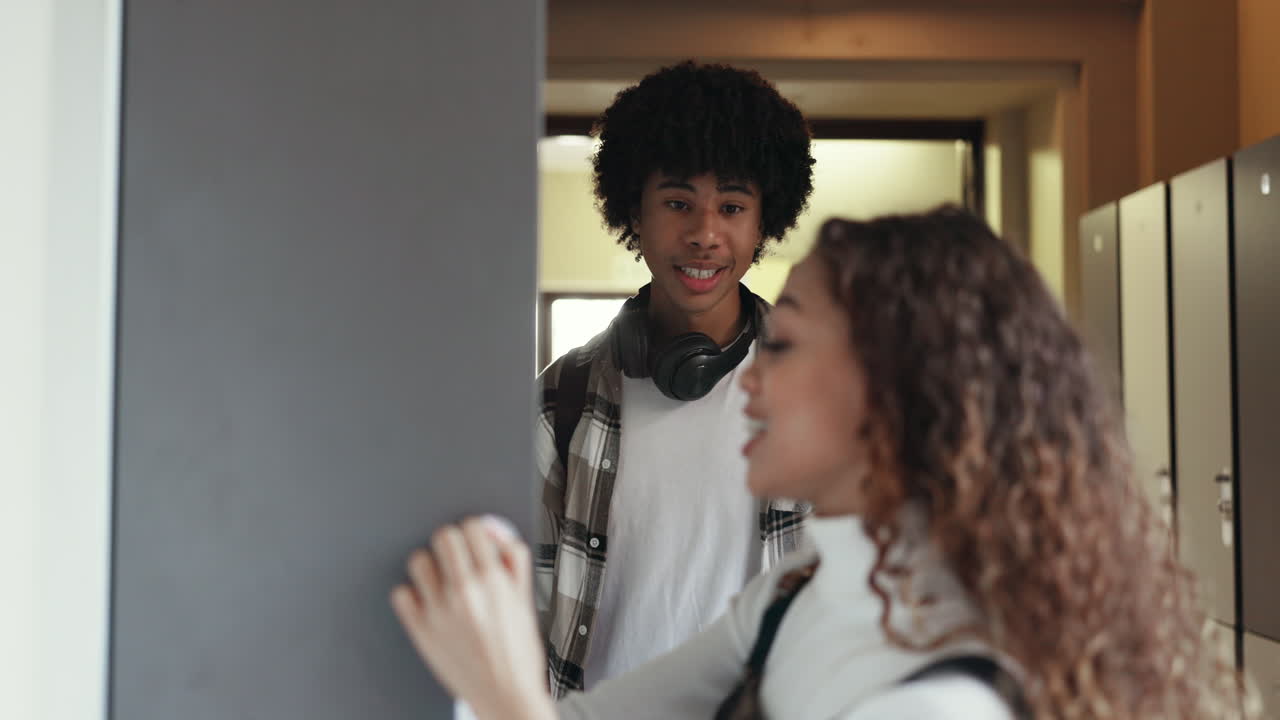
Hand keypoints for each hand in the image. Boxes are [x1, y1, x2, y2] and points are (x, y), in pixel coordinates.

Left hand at [390, 515, 554, 719]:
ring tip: (442, 579)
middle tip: (459, 559)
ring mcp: (438, 611)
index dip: (475, 532)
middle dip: (453, 543)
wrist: (506, 695)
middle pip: (444, 537)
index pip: (472, 527)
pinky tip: (428, 601)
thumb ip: (514, 559)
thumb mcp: (526, 599)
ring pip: (419, 560)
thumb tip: (496, 531)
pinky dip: (412, 594)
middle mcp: (464, 592)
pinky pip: (402, 594)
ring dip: (431, 565)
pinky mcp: (420, 630)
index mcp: (494, 581)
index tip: (476, 542)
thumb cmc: (517, 652)